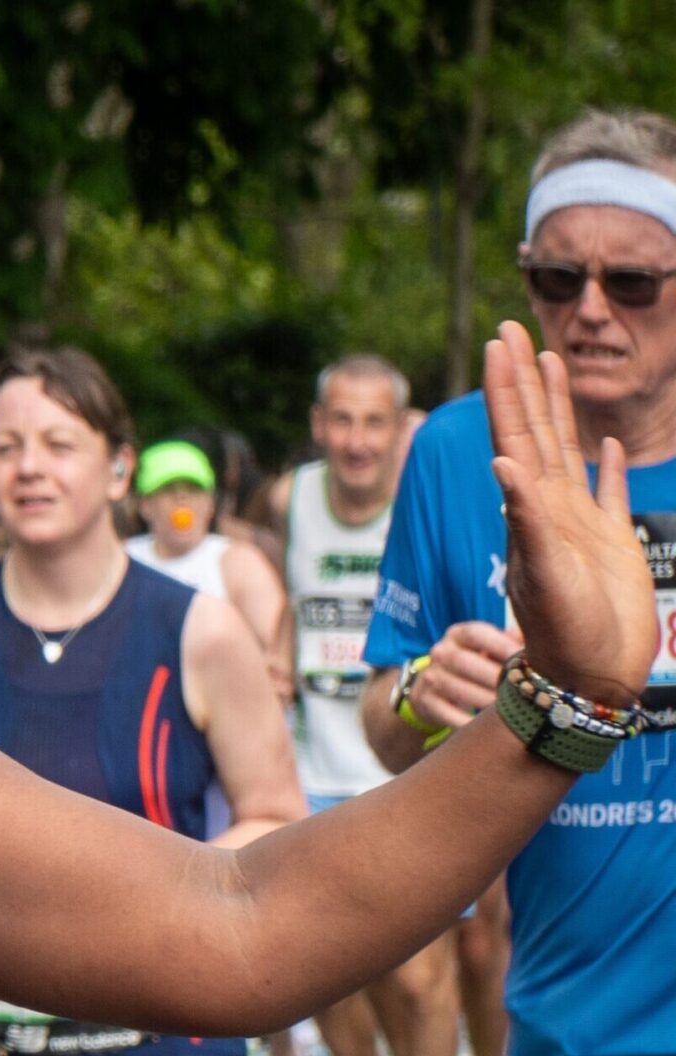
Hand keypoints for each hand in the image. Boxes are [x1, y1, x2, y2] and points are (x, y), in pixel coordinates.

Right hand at [408, 622, 523, 728]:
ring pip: (454, 688)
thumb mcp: (489, 649)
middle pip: (463, 661)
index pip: (475, 634)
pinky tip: (486, 726)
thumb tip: (535, 644)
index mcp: (458, 635)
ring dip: (483, 701)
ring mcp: (429, 676)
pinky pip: (446, 712)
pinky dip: (466, 721)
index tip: (525, 660)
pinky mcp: (424, 699)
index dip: (501, 645)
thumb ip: (512, 643)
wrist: (436, 687)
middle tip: (520, 692)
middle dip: (494, 678)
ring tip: (509, 710)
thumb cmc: (476, 666)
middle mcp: (440, 652)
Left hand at [483, 320, 654, 705]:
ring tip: (550, 364)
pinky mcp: (612, 540)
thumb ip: (524, 516)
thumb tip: (500, 460)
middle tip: (512, 328)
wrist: (588, 674)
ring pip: (566, 446)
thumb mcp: (540, 569)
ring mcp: (580, 520)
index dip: (504, 386)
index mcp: (529, 504)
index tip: (496, 342)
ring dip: (557, 405)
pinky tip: (605, 443)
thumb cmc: (562, 629)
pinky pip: (608, 491)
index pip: (511, 429)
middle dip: (522, 377)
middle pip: (533, 425)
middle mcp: (548, 504)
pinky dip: (606, 465)